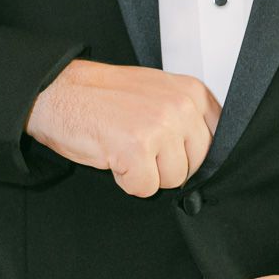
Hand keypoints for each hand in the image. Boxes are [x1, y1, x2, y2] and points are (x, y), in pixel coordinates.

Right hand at [24, 59, 221, 196]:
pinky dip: (127, 181)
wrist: (61, 91)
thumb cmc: (106, 96)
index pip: (217, 140)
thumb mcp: (159, 93)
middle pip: (196, 164)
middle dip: (167, 165)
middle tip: (140, 145)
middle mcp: (181, 106)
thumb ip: (187, 116)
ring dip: (146, 173)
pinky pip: (146, 188)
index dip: (191, 153)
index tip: (170, 148)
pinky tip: (114, 156)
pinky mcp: (137, 148)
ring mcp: (160, 125)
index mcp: (192, 91)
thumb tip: (208, 155)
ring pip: (173, 180)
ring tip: (125, 146)